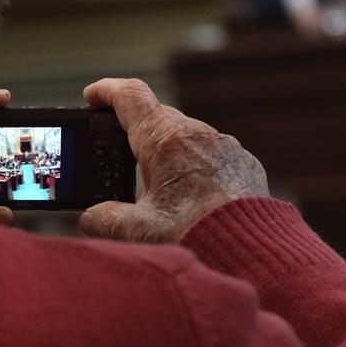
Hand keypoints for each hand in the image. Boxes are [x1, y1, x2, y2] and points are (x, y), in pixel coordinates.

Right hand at [78, 77, 267, 243]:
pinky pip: (212, 154)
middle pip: (156, 116)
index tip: (92, 96)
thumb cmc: (199, 238)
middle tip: (117, 154)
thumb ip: (105, 220)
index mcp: (164, 141)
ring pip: (186, 135)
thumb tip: (92, 217)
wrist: (253, 254)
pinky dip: (194, 165)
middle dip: (134, 130)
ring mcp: (225, 147)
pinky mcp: (244, 164)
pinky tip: (191, 196)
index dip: (106, 92)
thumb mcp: (137, 231)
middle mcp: (197, 135)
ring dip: (166, 151)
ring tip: (157, 185)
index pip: (130, 96)